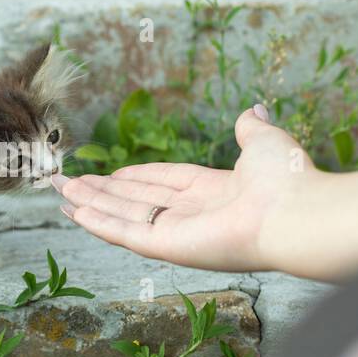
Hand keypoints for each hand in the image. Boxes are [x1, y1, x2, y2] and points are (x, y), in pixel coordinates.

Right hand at [53, 105, 316, 271]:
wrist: (296, 213)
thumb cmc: (287, 179)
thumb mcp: (263, 141)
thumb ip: (251, 127)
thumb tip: (253, 109)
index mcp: (214, 191)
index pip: (163, 183)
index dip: (133, 178)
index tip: (108, 173)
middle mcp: (192, 215)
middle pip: (136, 201)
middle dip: (101, 192)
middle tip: (67, 184)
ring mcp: (178, 233)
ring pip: (124, 216)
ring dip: (91, 205)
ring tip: (60, 195)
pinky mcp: (169, 247)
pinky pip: (126, 233)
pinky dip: (100, 223)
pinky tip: (75, 213)